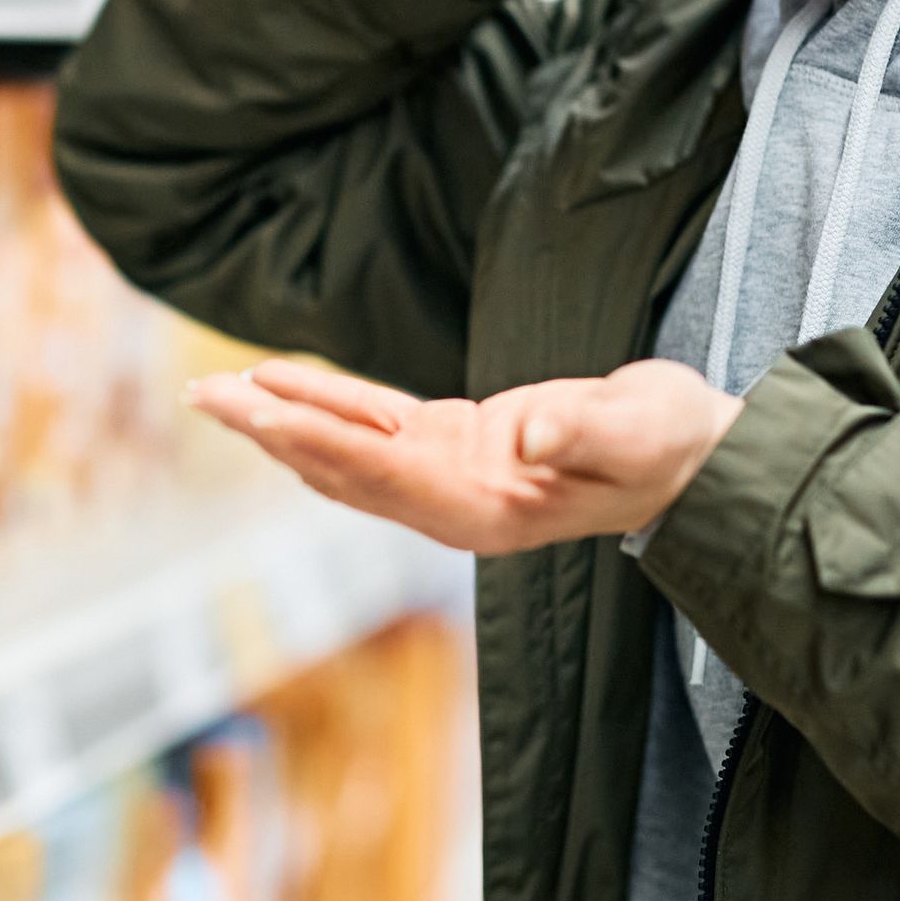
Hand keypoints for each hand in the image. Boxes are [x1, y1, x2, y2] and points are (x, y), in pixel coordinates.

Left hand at [186, 355, 741, 556]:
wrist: (695, 463)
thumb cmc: (672, 448)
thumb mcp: (641, 431)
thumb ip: (588, 432)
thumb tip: (534, 431)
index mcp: (487, 508)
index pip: (384, 470)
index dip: (321, 434)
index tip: (261, 408)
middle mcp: (453, 503)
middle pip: (344, 465)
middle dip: (273, 429)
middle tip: (204, 398)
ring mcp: (451, 480)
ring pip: (347, 450)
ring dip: (283, 421)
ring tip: (219, 393)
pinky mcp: (458, 448)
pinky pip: (376, 428)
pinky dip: (327, 407)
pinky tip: (281, 392)